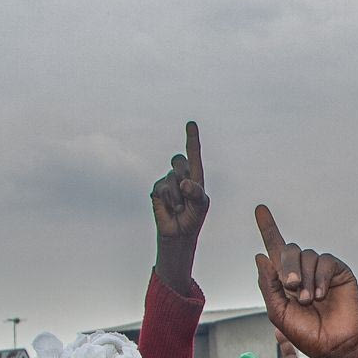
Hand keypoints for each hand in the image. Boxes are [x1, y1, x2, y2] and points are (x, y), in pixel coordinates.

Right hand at [151, 121, 209, 244]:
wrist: (179, 233)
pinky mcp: (157, 189)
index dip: (192, 138)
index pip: (194, 154)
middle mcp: (181, 174)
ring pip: (172, 177)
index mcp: (195, 175)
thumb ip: (196, 193)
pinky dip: (169, 200)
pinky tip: (171, 209)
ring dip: (178, 196)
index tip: (191, 124)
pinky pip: (163, 188)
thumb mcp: (200, 205)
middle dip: (183, 175)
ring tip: (180, 208)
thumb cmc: (193, 217)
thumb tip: (184, 183)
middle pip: (179, 161)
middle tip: (187, 193)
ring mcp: (168, 181)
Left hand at [253, 205, 357, 357]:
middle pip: (289, 249)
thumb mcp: (278, 313)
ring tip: (309, 301)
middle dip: (287, 265)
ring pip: (307, 255)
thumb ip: (268, 285)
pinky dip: (320, 277)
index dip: (267, 227)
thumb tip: (260, 256)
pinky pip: (326, 262)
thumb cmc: (306, 333)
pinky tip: (321, 294)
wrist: (334, 345)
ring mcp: (321, 270)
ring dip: (305, 278)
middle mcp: (302, 270)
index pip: (275, 248)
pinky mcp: (339, 272)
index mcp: (284, 279)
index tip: (260, 209)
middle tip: (291, 287)